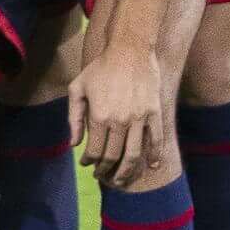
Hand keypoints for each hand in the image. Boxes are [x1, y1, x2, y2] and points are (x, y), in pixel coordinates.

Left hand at [67, 45, 172, 187]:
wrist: (129, 50)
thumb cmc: (100, 68)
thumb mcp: (77, 88)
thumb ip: (74, 117)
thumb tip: (73, 144)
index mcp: (98, 116)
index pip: (94, 150)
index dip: (89, 162)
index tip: (87, 165)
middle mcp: (119, 121)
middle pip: (113, 156)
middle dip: (105, 170)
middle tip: (102, 176)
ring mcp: (139, 119)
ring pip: (134, 154)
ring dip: (127, 171)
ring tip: (121, 179)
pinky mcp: (155, 113)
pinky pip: (156, 140)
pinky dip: (155, 156)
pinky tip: (151, 166)